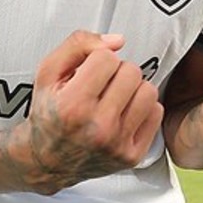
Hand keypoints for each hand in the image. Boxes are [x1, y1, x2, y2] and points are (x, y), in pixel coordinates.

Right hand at [19, 31, 163, 194]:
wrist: (47, 160)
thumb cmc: (49, 113)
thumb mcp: (48, 72)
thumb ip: (78, 44)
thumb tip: (118, 41)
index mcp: (72, 106)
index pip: (107, 57)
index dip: (96, 59)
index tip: (87, 72)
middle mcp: (97, 128)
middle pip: (131, 72)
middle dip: (116, 72)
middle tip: (101, 85)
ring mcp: (116, 144)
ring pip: (148, 91)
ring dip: (133, 89)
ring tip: (114, 97)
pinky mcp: (131, 156)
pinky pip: (156, 113)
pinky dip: (142, 109)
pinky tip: (123, 113)